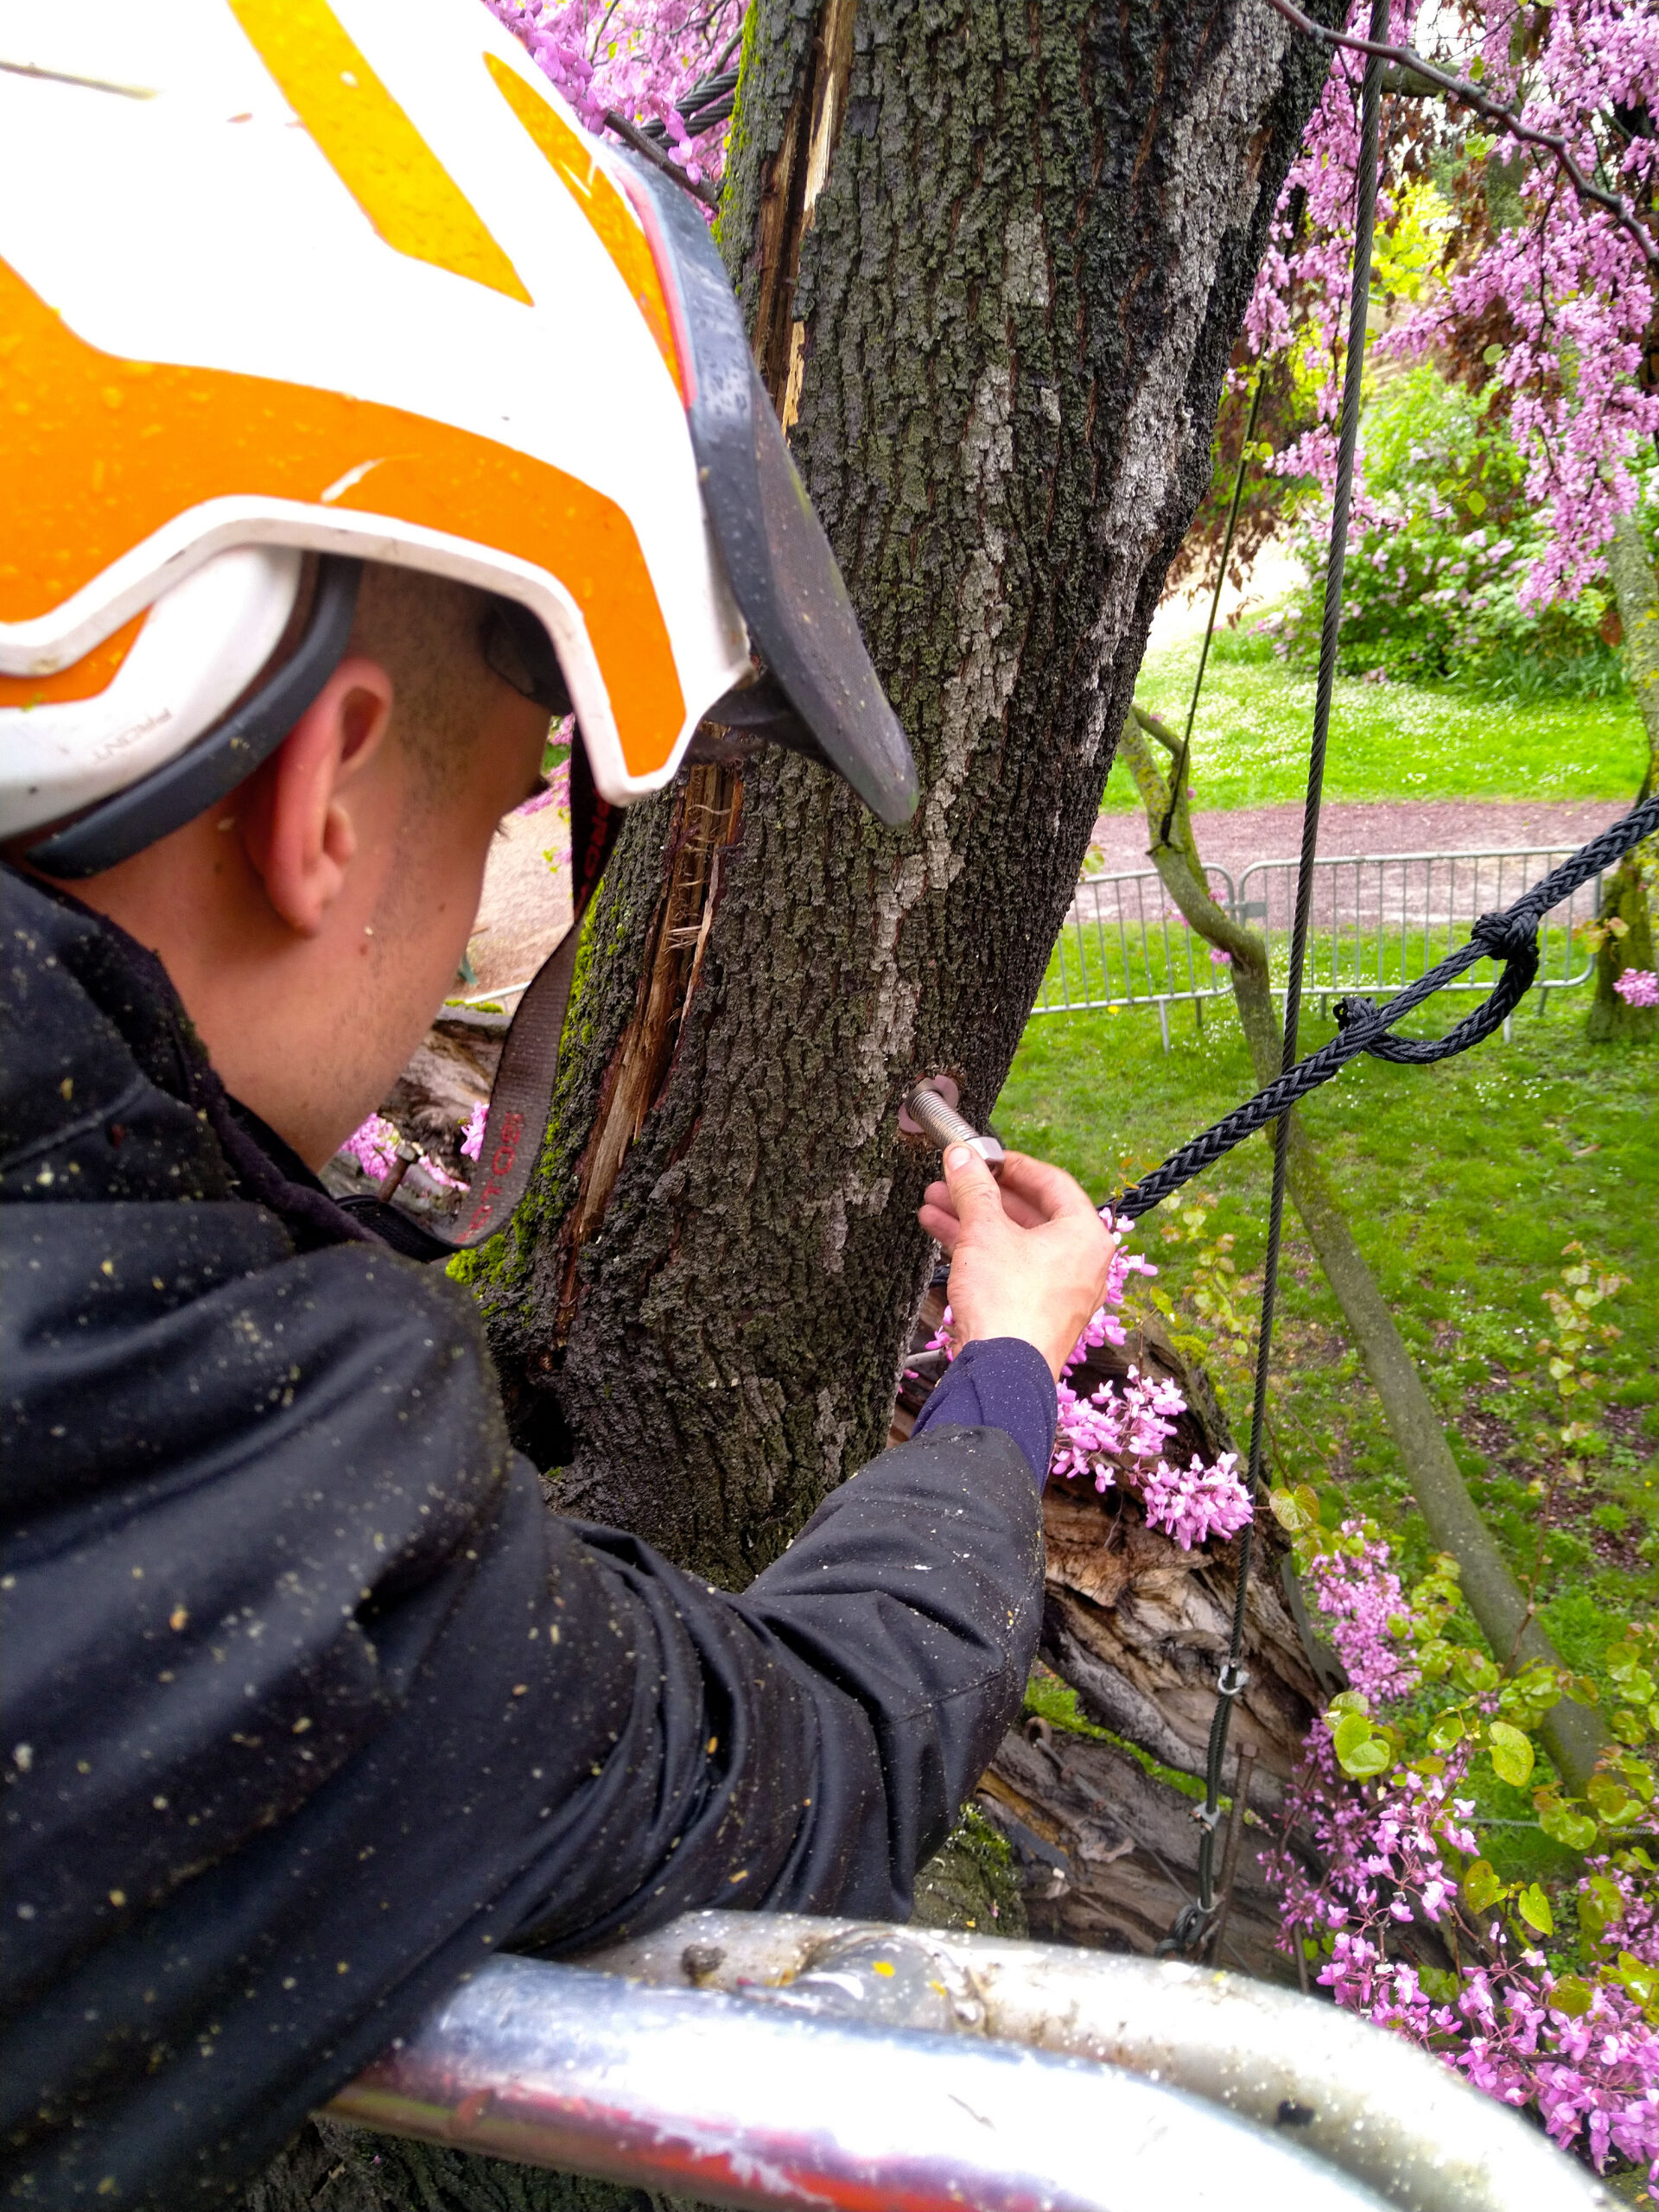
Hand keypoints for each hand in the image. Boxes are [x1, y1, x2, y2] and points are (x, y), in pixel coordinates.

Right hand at [917, 1147, 1116, 1381]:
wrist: (1002, 1373)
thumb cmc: (1007, 1300)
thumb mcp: (984, 1231)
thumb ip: (973, 1188)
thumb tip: (961, 1155)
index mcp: (1085, 1235)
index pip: (1052, 1182)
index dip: (1012, 1164)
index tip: (984, 1156)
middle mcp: (1080, 1262)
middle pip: (1030, 1213)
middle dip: (983, 1195)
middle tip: (952, 1179)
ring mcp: (1059, 1290)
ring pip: (1013, 1241)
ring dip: (973, 1220)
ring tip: (934, 1203)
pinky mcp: (1035, 1312)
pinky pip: (1009, 1268)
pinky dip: (979, 1250)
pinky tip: (941, 1233)